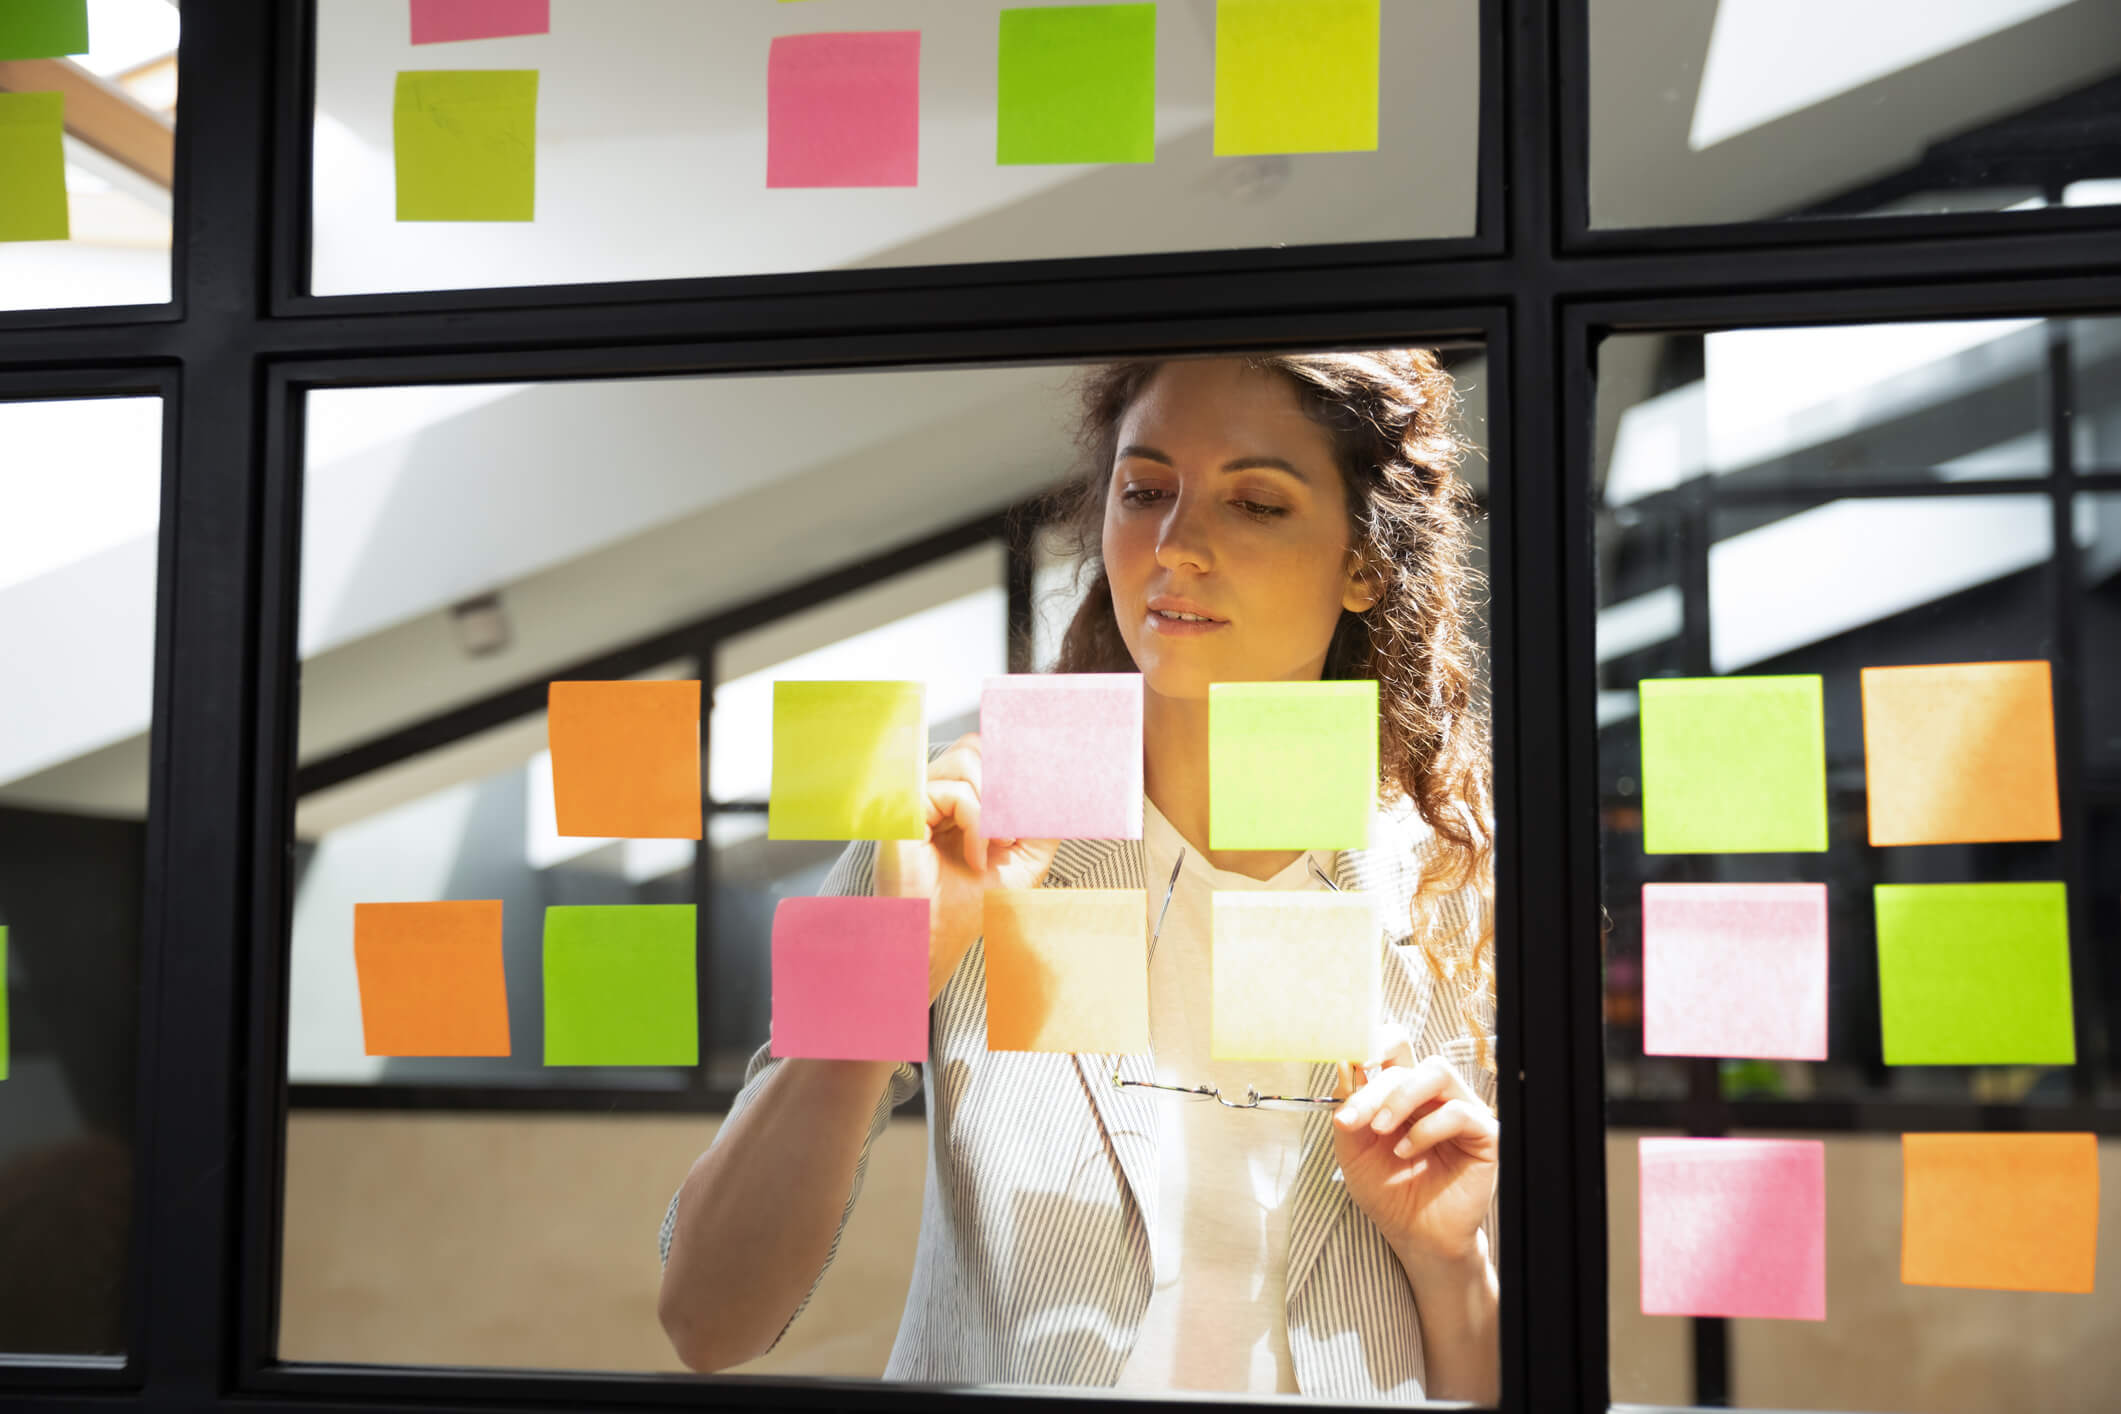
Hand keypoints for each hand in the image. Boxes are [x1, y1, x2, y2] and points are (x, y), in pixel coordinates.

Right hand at [874, 733, 1059, 1004]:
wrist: (940, 937)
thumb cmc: (972, 901)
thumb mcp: (1025, 856)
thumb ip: (1042, 818)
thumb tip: (1065, 782)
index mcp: (955, 795)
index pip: (986, 750)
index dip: (1013, 763)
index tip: (1032, 797)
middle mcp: (933, 789)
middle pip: (978, 744)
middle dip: (1007, 784)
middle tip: (1013, 830)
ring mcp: (917, 796)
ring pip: (969, 759)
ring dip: (994, 805)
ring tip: (996, 844)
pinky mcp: (906, 810)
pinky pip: (956, 791)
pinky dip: (978, 825)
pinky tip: (976, 859)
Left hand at [1329, 1020, 1498, 1270]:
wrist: (1415, 1237)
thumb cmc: (1388, 1192)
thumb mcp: (1353, 1150)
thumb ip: (1348, 1108)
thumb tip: (1343, 1065)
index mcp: (1403, 1092)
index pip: (1396, 1046)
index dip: (1374, 1041)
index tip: (1347, 1061)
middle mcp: (1434, 1096)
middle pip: (1408, 1062)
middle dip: (1373, 1089)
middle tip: (1353, 1120)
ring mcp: (1461, 1111)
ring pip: (1437, 1072)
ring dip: (1401, 1097)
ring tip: (1380, 1129)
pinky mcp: (1484, 1134)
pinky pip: (1459, 1112)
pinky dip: (1426, 1129)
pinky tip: (1406, 1152)